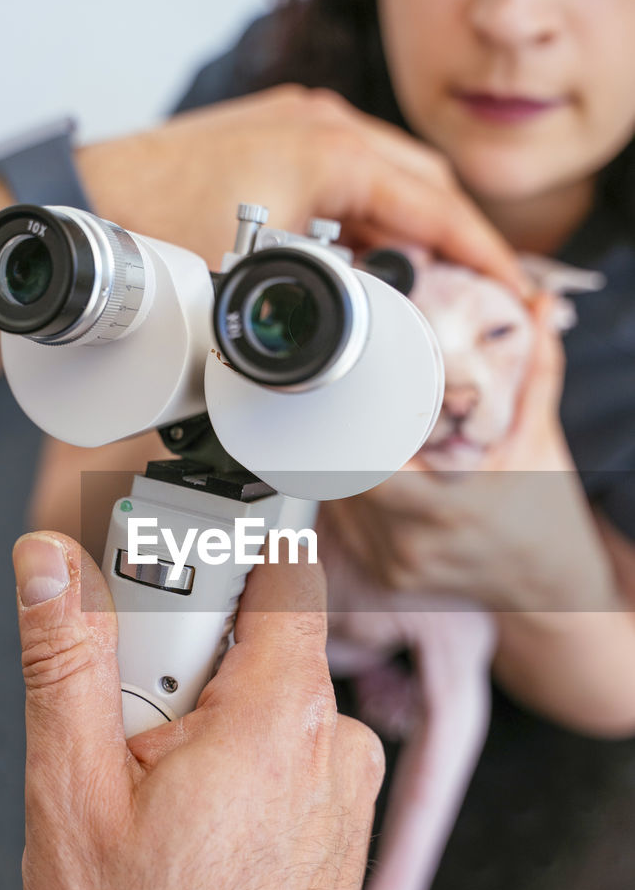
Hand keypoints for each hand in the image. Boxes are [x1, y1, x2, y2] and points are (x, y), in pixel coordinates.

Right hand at [13, 531, 382, 889]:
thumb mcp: (73, 794)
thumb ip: (65, 660)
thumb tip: (49, 567)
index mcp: (279, 714)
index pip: (273, 566)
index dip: (201, 563)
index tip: (149, 593)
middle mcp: (330, 741)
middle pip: (249, 638)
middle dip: (176, 665)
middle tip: (130, 736)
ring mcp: (345, 786)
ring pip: (259, 702)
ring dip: (199, 727)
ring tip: (157, 805)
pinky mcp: (340, 823)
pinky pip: (282, 755)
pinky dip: (233, 768)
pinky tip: (193, 832)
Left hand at [76, 86, 526, 290]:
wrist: (83, 202)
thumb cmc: (150, 227)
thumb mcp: (253, 278)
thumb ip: (323, 305)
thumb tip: (365, 348)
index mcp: (331, 151)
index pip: (436, 205)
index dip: (481, 255)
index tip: (510, 291)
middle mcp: (318, 124)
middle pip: (421, 183)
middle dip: (453, 240)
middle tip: (472, 295)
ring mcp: (291, 126)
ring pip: (383, 178)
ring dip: (407, 227)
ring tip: (421, 285)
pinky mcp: (266, 141)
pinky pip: (343, 176)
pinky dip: (365, 215)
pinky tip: (360, 257)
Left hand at [322, 299, 615, 611]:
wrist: (548, 583)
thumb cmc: (543, 508)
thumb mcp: (540, 436)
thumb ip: (536, 370)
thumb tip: (538, 306)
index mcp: (448, 505)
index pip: (366, 468)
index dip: (345, 437)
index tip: (344, 408)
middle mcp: (414, 541)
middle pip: (344, 480)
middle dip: (347, 445)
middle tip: (355, 417)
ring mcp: (396, 564)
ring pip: (340, 503)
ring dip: (347, 472)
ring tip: (373, 450)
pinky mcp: (386, 576)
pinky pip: (350, 528)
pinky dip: (356, 501)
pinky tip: (382, 485)